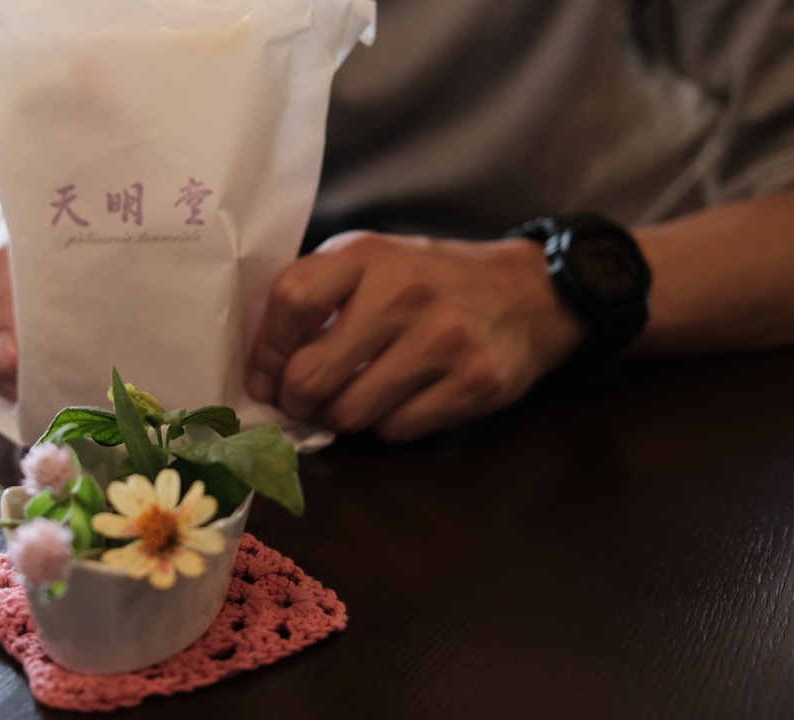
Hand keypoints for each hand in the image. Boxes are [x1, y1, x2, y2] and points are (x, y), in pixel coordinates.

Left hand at [246, 231, 581, 441]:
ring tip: (357, 397)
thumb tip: (265, 361)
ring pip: (350, 413)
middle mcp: (403, 293)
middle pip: (312, 375)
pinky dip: (389, 426)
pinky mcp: (473, 383)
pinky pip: (396, 431)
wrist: (528, 293)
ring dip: (343, 416)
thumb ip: (319, 295)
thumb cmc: (430, 281)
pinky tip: (403, 400)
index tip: (266, 377)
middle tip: (304, 402)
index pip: (291, 301)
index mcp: (366, 256)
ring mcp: (442, 340)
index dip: (267, 352)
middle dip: (298, 401)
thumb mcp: (373, 262)